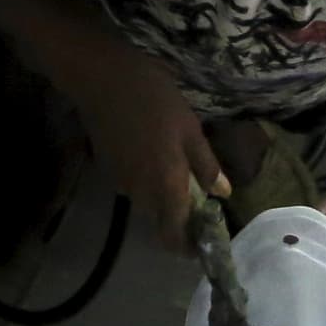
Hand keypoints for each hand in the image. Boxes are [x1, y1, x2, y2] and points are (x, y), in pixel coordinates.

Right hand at [55, 36, 228, 253]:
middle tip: (199, 198)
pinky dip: (147, 179)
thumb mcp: (190, 128)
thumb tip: (223, 194)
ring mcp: (121, 181)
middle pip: (160, 221)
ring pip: (146, 203)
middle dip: (179, 217)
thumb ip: (205, 165)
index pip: (173, 237)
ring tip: (177, 170)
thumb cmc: (154, 99)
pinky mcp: (108, 167)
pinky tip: (153, 153)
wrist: (102, 78)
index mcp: (165, 186)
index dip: (187, 247)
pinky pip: (133, 185)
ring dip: (163, 196)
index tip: (203, 240)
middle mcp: (140, 193)